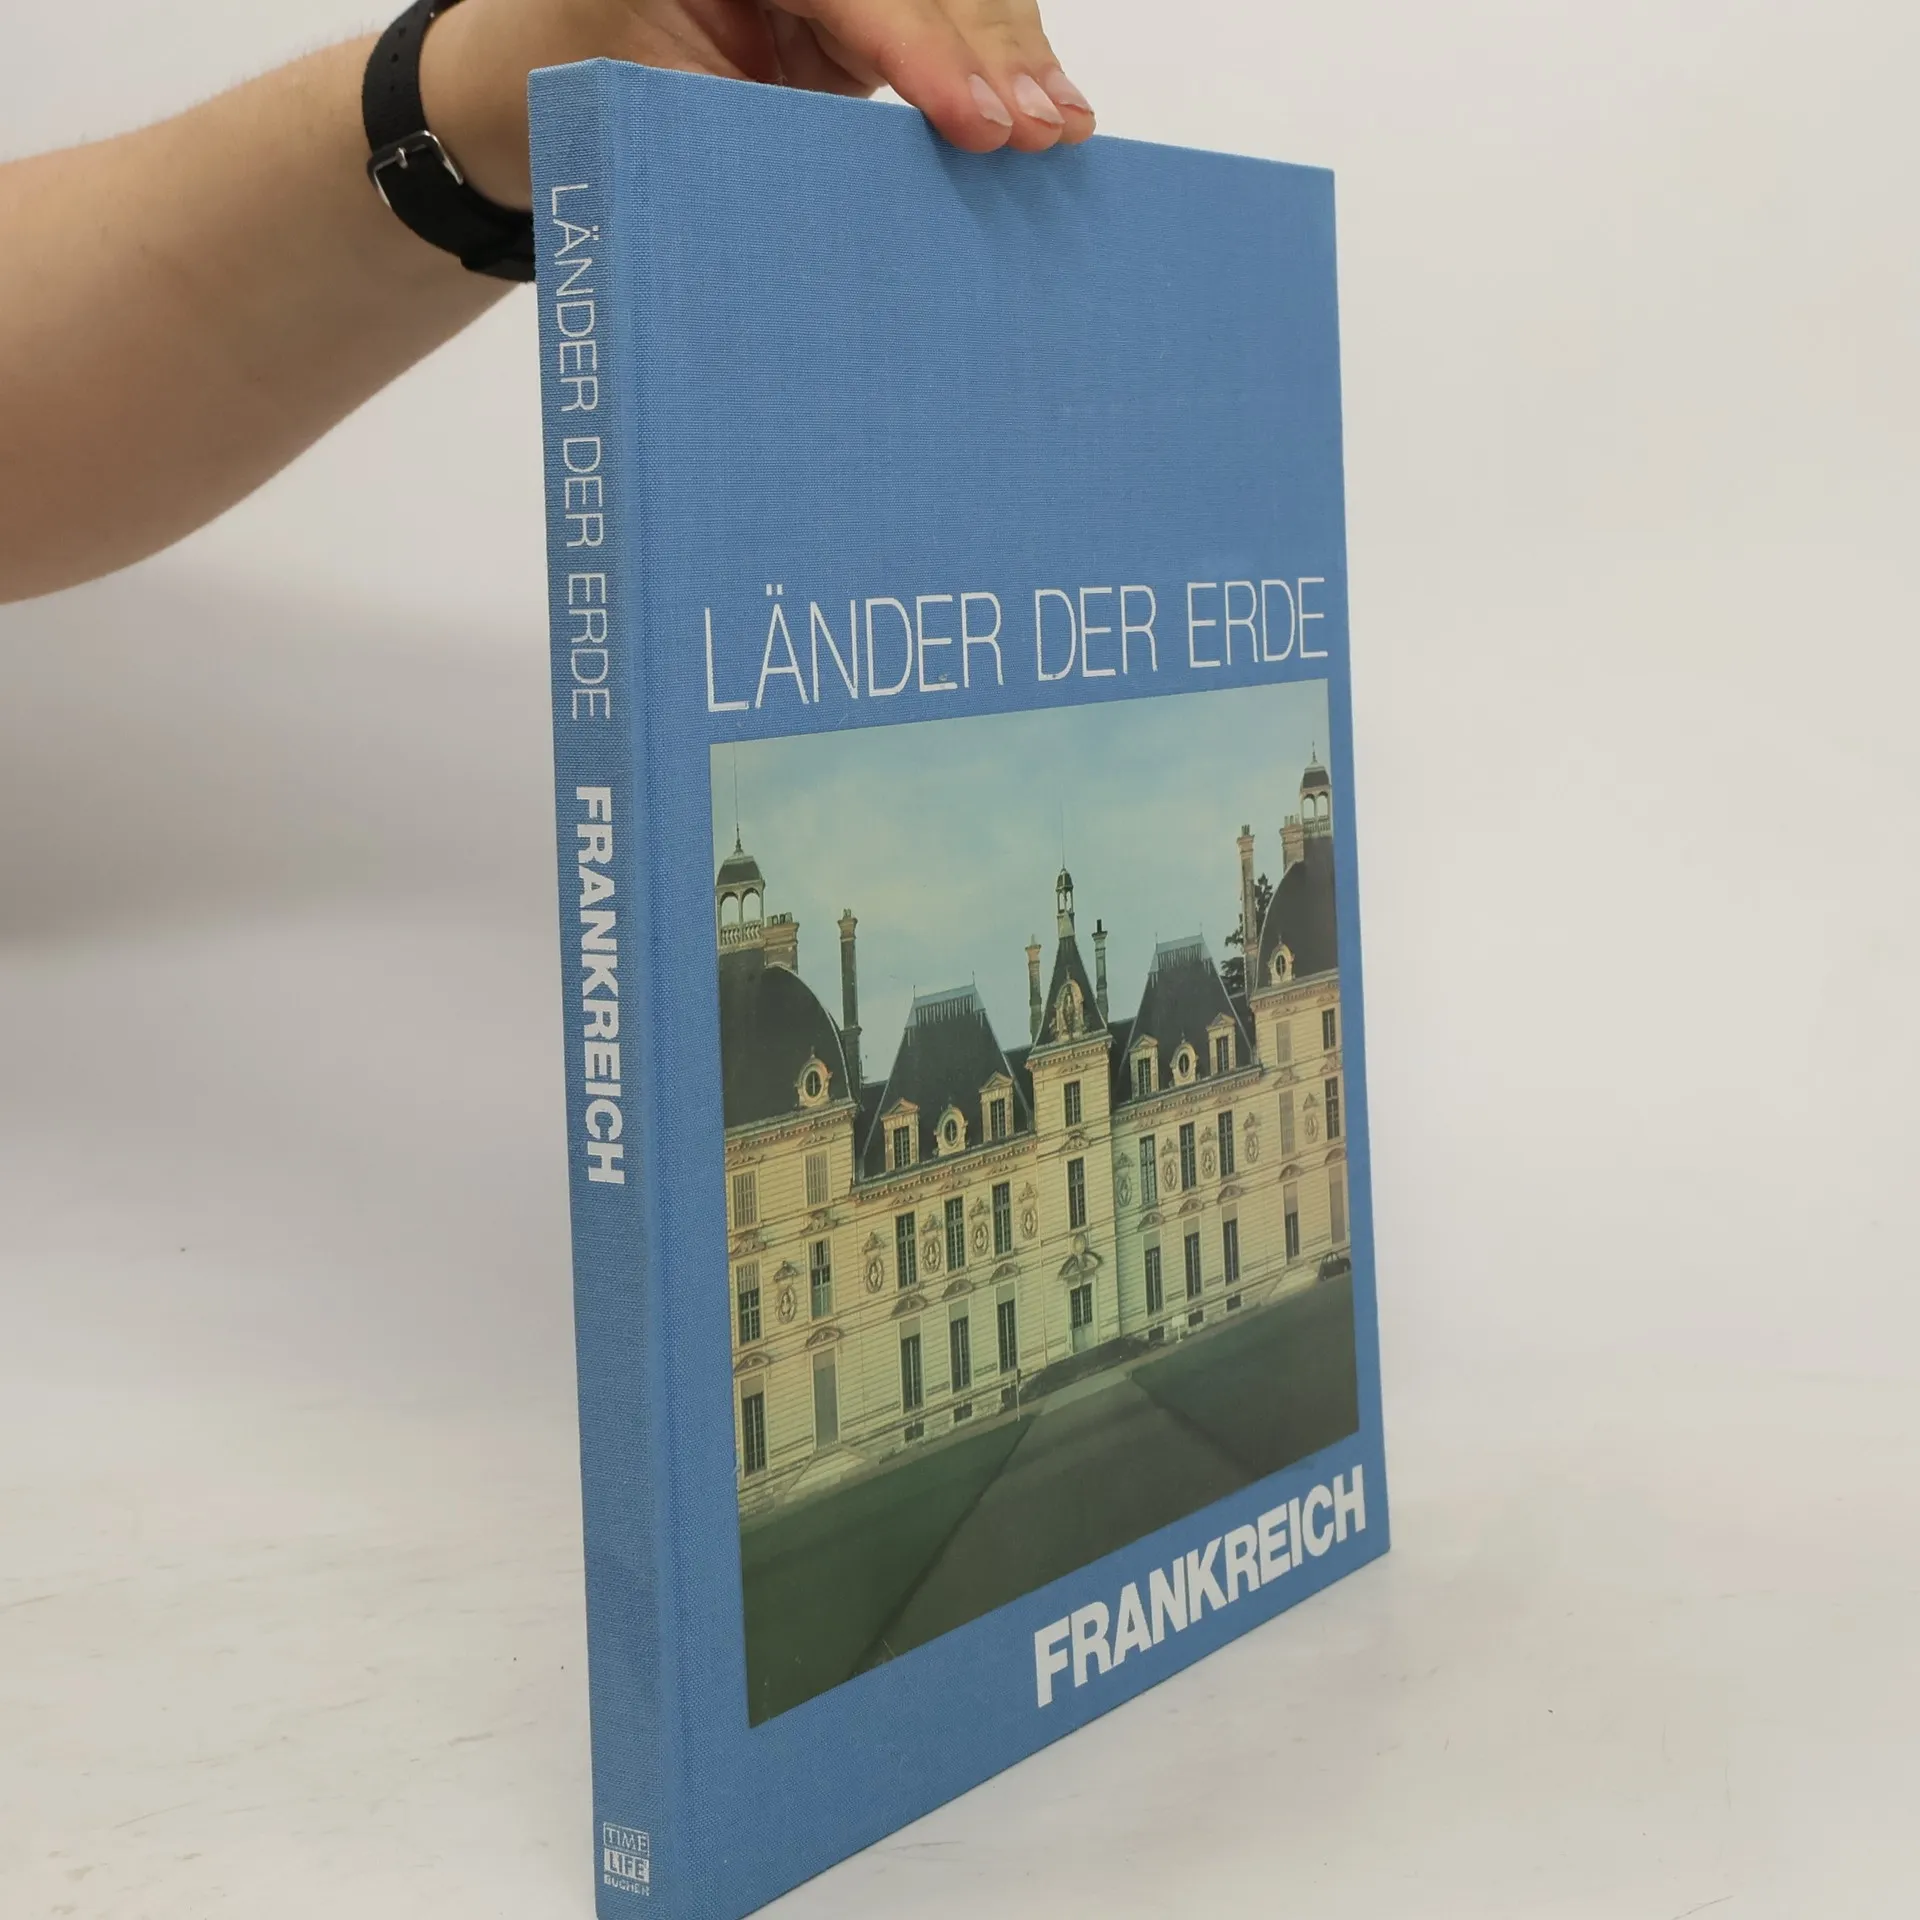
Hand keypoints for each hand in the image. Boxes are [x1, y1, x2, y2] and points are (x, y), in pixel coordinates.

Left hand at [422, 0, 1095, 210]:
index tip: (971, 120)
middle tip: (1037, 128)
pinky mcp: (849, 12)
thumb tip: (869, 197)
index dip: (917, 46)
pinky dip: (992, 65)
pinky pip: (940, 19)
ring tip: (1059, 126)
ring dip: (1010, 55)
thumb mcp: (654, 125)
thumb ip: (753, 141)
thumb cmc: (570, 103)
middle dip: (985, 47)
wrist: (522, 97)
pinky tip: (1045, 105)